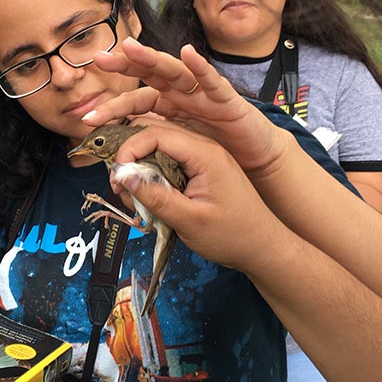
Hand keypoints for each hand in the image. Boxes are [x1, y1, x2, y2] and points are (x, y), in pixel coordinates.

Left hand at [85, 38, 287, 173]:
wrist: (251, 159)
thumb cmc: (213, 151)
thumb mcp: (176, 149)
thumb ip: (153, 144)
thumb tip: (117, 157)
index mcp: (169, 106)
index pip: (137, 100)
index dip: (114, 107)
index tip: (87, 117)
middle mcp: (182, 94)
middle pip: (150, 75)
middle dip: (125, 65)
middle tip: (99, 59)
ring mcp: (203, 94)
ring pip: (176, 71)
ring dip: (153, 58)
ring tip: (131, 48)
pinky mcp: (227, 100)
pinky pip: (213, 82)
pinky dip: (201, 68)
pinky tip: (188, 54)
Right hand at [110, 122, 281, 270]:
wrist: (264, 248)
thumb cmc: (231, 236)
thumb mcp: (188, 220)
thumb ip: (154, 196)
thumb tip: (121, 174)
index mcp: (204, 153)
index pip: (156, 134)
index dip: (129, 151)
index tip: (117, 179)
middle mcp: (203, 147)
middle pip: (155, 137)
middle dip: (131, 161)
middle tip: (120, 191)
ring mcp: (203, 157)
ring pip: (160, 151)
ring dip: (141, 171)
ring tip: (134, 200)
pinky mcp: (201, 169)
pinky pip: (169, 163)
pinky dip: (154, 178)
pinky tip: (150, 200)